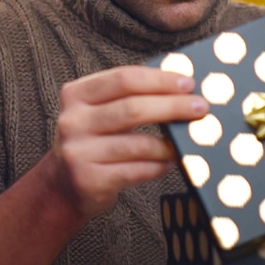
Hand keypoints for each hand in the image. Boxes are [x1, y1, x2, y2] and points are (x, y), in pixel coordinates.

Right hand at [50, 66, 206, 220]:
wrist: (64, 185)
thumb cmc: (95, 140)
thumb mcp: (100, 111)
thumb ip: (131, 96)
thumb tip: (182, 88)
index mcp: (76, 94)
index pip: (124, 78)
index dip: (160, 80)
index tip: (189, 83)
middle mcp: (72, 121)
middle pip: (132, 108)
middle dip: (172, 106)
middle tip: (200, 107)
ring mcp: (78, 152)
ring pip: (137, 144)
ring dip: (169, 143)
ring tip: (189, 139)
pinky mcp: (88, 180)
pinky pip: (135, 170)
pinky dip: (158, 166)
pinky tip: (170, 162)